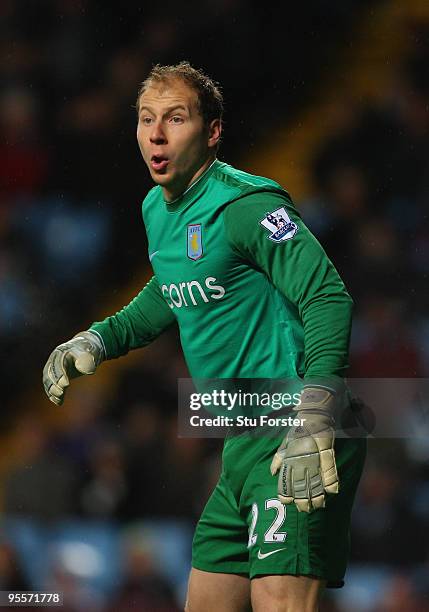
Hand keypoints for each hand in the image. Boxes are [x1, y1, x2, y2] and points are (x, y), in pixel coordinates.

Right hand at [42, 331, 103, 405]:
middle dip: (55, 383)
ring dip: (52, 390)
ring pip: (48, 380)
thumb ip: (87, 359)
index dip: (61, 374)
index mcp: (62, 352)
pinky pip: (51, 386)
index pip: (58, 364)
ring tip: (59, 399)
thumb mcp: (90, 352)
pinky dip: (53, 394)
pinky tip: (59, 402)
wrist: (86, 348)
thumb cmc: (88, 350)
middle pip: (51, 372)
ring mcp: (53, 368)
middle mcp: (54, 359)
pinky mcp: (55, 376)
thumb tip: (85, 369)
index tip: (66, 384)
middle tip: (61, 393)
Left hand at [270, 386, 338, 511]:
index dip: (286, 492)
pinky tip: (333, 492)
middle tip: (304, 510)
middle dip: (302, 499)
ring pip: (316, 480)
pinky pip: (330, 469)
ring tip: (318, 506)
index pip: (286, 479)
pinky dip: (332, 481)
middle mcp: (301, 458)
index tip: (286, 503)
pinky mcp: (327, 451)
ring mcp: (315, 455)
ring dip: (317, 494)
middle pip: (301, 483)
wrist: (312, 413)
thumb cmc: (298, 428)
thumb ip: (279, 458)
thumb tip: (272, 473)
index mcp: (290, 456)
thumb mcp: (284, 441)